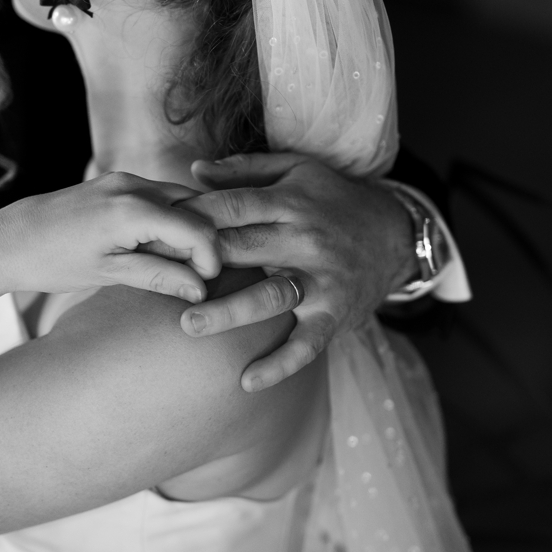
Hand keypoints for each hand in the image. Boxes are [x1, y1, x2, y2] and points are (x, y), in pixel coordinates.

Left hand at [0, 172, 218, 300]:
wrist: (3, 240)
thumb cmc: (50, 261)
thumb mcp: (108, 275)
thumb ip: (159, 277)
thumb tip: (201, 290)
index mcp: (131, 210)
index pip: (199, 230)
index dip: (211, 258)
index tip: (204, 283)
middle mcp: (132, 185)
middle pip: (198, 208)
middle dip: (204, 242)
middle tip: (193, 274)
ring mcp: (124, 179)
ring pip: (182, 200)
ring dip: (188, 230)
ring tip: (172, 262)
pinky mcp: (117, 181)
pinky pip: (160, 196)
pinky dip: (169, 219)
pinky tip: (154, 245)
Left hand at [176, 152, 414, 391]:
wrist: (396, 235)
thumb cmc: (336, 200)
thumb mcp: (298, 170)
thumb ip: (245, 170)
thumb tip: (193, 170)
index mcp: (291, 203)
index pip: (230, 207)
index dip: (190, 220)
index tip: (156, 233)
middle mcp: (306, 241)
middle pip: (242, 251)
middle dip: (197, 265)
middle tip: (154, 278)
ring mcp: (322, 280)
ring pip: (270, 297)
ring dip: (229, 313)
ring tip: (188, 324)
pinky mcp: (335, 313)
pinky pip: (306, 343)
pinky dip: (279, 365)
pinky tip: (247, 381)